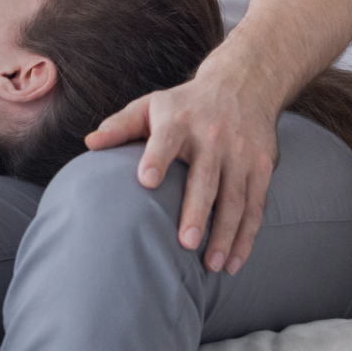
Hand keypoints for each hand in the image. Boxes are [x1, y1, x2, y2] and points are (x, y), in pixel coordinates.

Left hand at [85, 74, 279, 274]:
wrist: (242, 85)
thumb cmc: (184, 104)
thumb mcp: (151, 105)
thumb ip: (121, 126)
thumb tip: (90, 143)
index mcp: (178, 122)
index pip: (165, 140)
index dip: (156, 158)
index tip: (145, 181)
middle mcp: (212, 138)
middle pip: (204, 178)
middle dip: (196, 212)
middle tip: (185, 243)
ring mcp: (240, 154)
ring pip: (235, 199)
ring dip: (225, 234)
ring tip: (212, 265)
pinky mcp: (262, 168)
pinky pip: (256, 206)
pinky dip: (247, 235)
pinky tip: (235, 260)